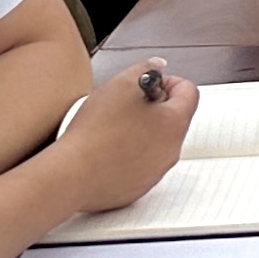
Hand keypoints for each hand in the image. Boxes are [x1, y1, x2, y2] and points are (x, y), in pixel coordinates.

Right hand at [54, 63, 196, 213]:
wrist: (69, 175)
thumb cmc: (95, 132)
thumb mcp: (121, 84)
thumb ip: (145, 68)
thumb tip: (157, 67)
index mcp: (174, 124)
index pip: (189, 93)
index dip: (169, 81)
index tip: (149, 83)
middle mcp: (170, 152)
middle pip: (173, 119)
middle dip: (154, 106)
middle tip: (127, 103)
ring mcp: (153, 174)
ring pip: (156, 144)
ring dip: (142, 131)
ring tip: (112, 126)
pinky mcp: (135, 190)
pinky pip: (139, 166)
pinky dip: (128, 156)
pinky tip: (105, 150)